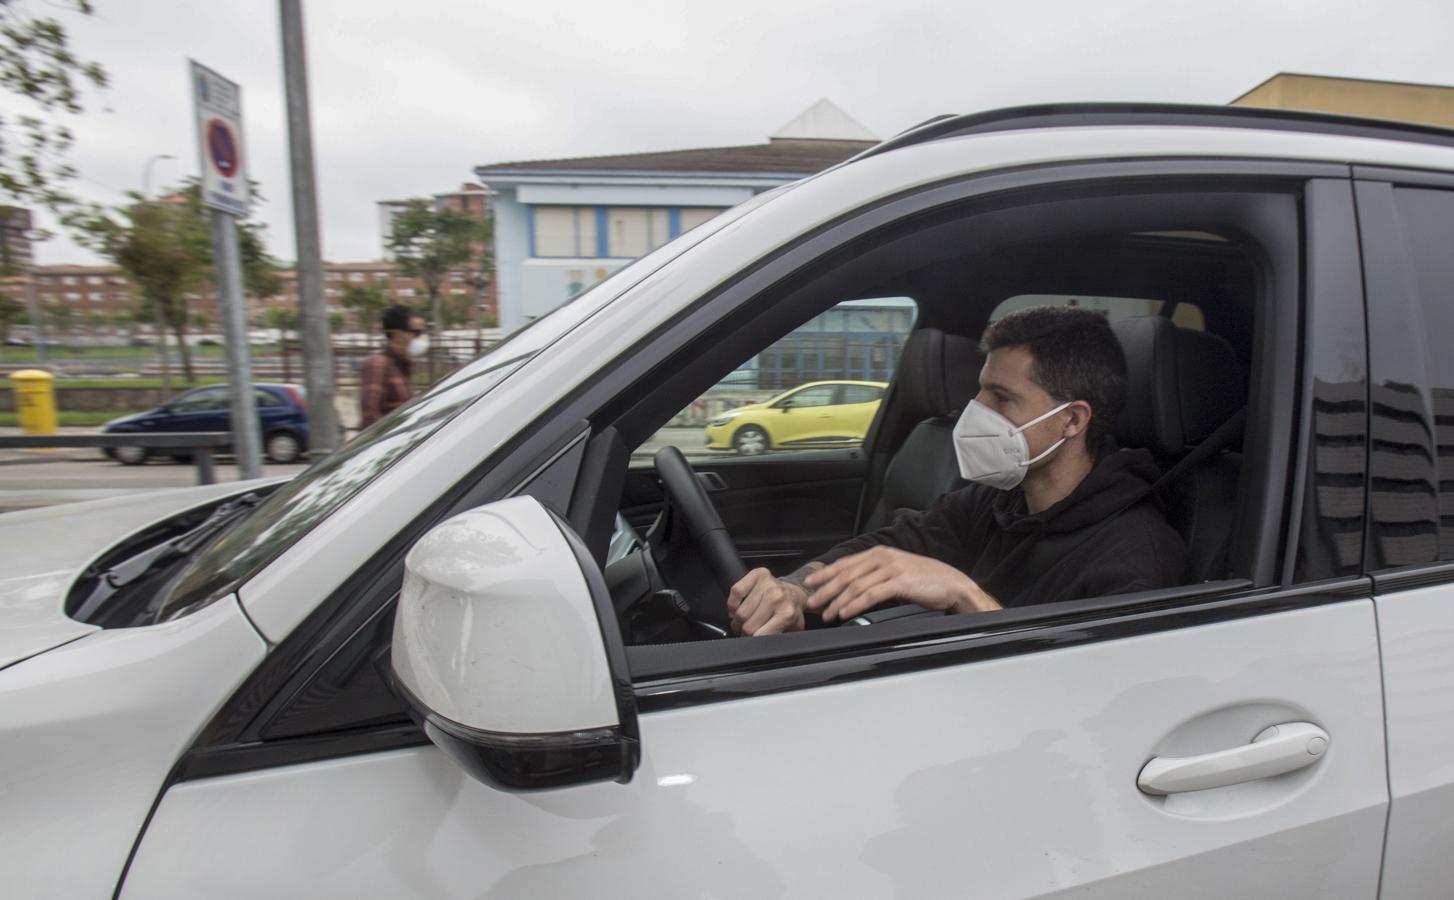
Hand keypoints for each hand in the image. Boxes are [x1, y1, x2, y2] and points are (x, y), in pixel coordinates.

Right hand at [727, 567, 808, 635]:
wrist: (795, 594)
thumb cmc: (790, 613)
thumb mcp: (790, 632)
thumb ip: (778, 640)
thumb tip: (762, 650)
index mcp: (787, 614)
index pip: (759, 636)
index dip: (753, 641)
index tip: (753, 640)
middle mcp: (778, 597)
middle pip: (747, 626)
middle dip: (745, 632)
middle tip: (748, 631)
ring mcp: (768, 583)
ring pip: (739, 612)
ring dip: (738, 620)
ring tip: (745, 620)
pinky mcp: (758, 574)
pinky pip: (736, 592)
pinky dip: (733, 603)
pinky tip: (738, 608)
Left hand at [804, 546, 1000, 623]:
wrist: (953, 585)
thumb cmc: (926, 581)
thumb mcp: (897, 573)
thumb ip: (876, 576)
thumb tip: (854, 589)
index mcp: (880, 553)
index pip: (846, 563)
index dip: (825, 573)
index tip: (810, 583)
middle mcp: (883, 558)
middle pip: (847, 574)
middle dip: (825, 589)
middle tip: (811, 602)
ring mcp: (892, 569)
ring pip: (856, 585)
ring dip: (837, 601)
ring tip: (826, 613)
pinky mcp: (901, 582)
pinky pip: (872, 594)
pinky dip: (855, 604)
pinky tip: (845, 613)